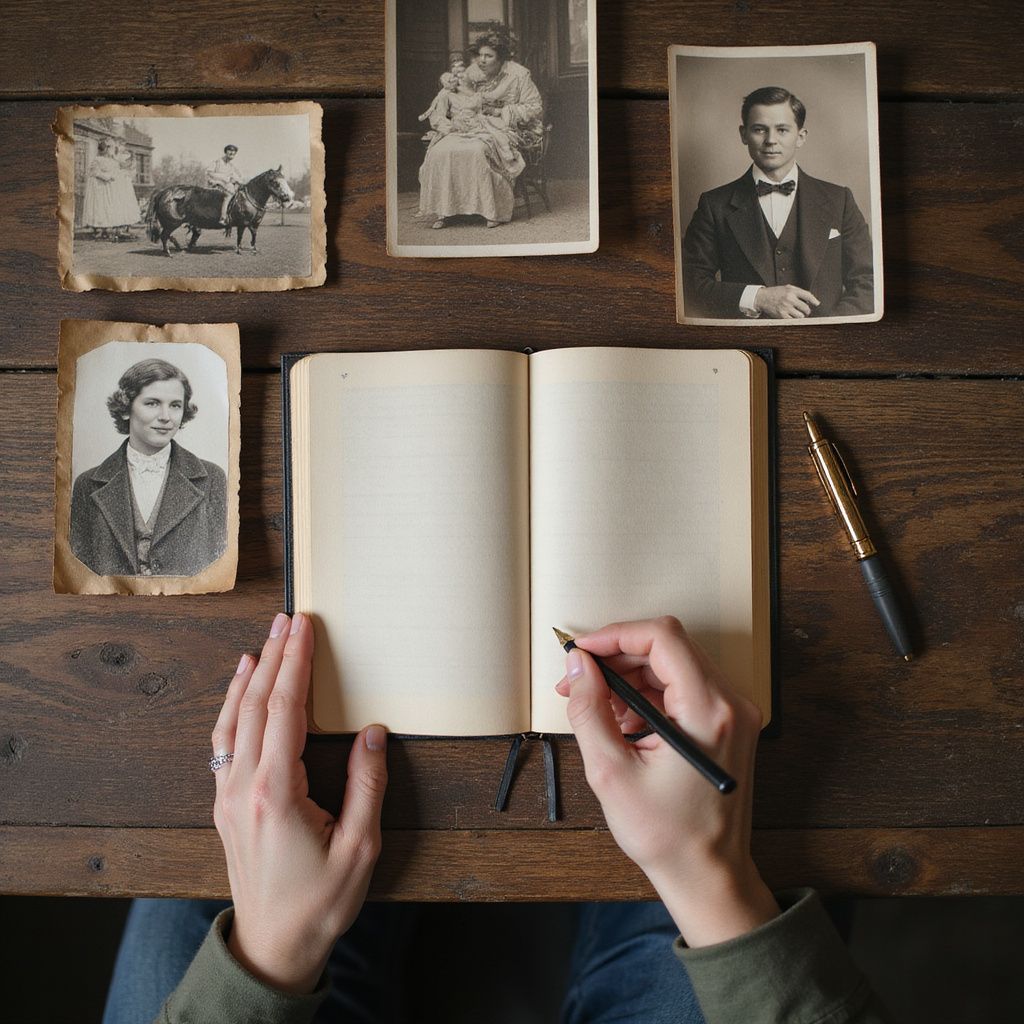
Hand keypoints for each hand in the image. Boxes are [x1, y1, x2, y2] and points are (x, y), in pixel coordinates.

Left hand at [211, 612, 387, 993]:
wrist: (273, 945)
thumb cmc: (318, 902)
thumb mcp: (359, 848)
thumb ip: (367, 786)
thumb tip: (373, 734)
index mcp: (276, 793)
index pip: (285, 710)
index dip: (296, 663)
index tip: (305, 628)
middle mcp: (243, 787)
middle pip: (256, 705)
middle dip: (274, 656)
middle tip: (288, 619)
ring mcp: (227, 796)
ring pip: (232, 720)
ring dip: (249, 676)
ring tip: (265, 641)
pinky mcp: (225, 805)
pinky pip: (223, 742)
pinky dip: (232, 707)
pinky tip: (241, 690)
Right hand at [555, 616, 777, 946]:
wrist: (708, 875)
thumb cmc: (667, 835)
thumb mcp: (611, 772)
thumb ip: (590, 710)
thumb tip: (579, 666)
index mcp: (709, 710)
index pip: (662, 638)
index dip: (615, 635)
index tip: (582, 652)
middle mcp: (730, 703)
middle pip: (667, 648)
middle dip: (617, 657)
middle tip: (577, 679)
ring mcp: (732, 713)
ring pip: (672, 666)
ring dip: (629, 676)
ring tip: (593, 703)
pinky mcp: (727, 724)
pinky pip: (682, 689)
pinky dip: (648, 695)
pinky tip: (620, 720)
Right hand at [753, 284, 820, 317]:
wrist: (762, 298)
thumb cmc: (775, 292)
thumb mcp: (787, 288)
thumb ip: (798, 292)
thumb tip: (810, 300)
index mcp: (792, 291)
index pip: (808, 296)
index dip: (814, 300)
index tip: (817, 304)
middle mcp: (790, 299)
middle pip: (806, 308)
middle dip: (807, 310)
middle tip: (805, 311)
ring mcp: (786, 308)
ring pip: (800, 316)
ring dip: (800, 316)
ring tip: (797, 313)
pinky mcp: (781, 315)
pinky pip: (793, 320)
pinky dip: (794, 319)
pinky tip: (791, 316)